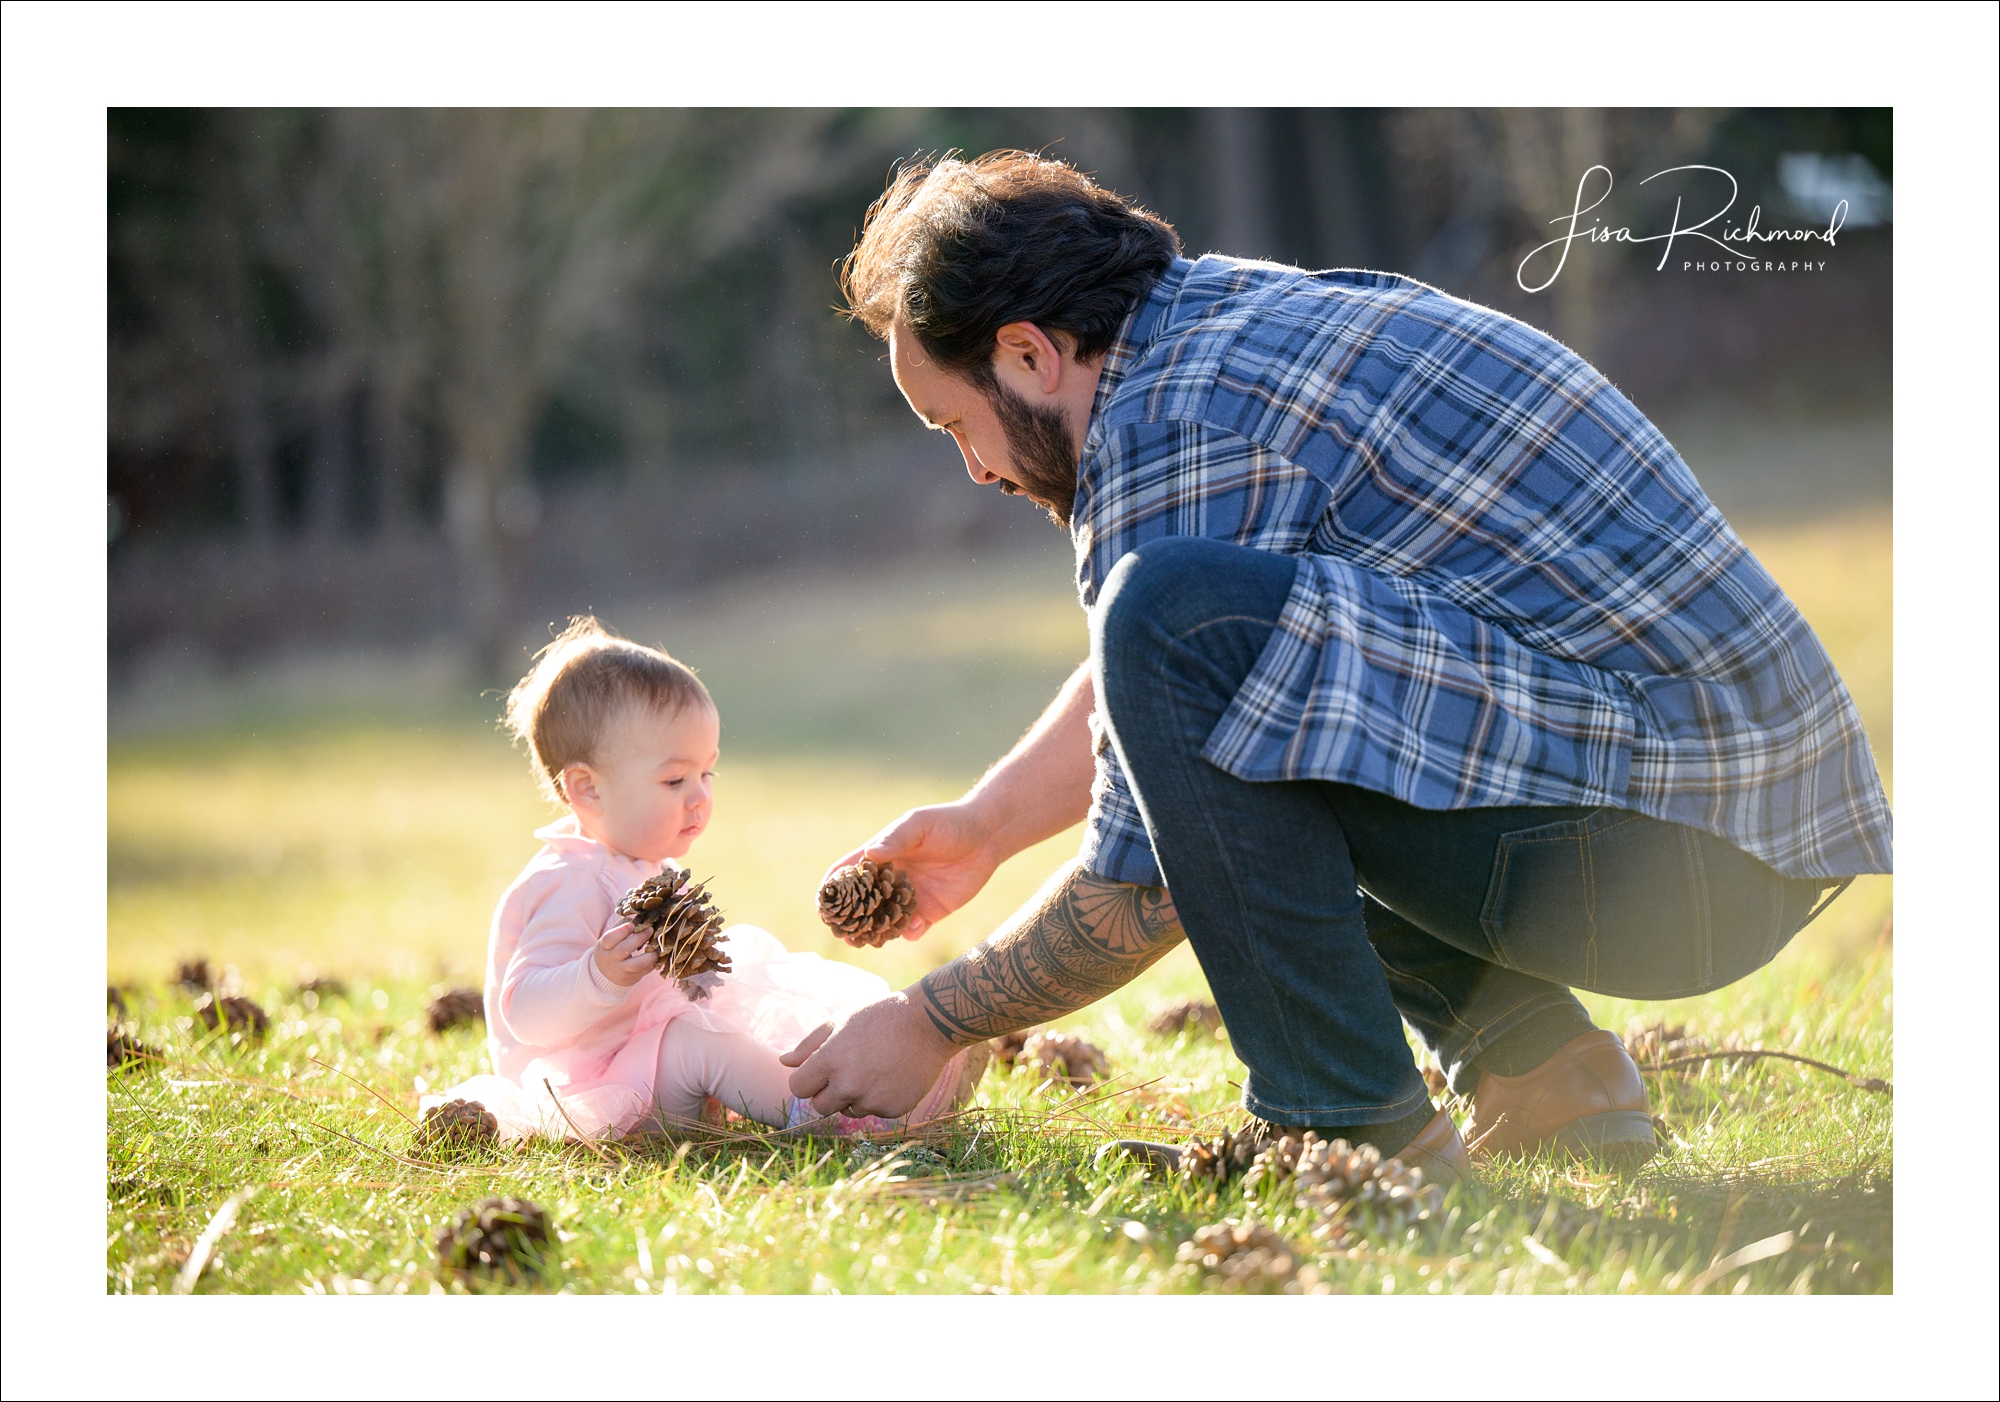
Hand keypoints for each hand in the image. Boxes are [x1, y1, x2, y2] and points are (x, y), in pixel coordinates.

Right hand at [592, 920, 657, 987]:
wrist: (606, 974)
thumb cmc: (611, 949)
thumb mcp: (610, 938)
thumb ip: (621, 926)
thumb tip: (637, 916)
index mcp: (604, 947)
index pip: (609, 938)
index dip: (622, 930)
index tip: (633, 924)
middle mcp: (611, 959)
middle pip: (624, 949)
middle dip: (640, 937)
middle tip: (650, 929)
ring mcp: (621, 970)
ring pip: (637, 964)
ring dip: (650, 955)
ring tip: (657, 947)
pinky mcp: (631, 978)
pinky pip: (644, 971)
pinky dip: (653, 962)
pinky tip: (656, 955)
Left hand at [780, 993, 955, 1117]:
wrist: (929, 1024)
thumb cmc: (880, 1017)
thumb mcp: (840, 1021)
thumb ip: (808, 1045)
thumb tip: (784, 1062)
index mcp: (830, 1061)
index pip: (798, 1088)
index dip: (806, 1079)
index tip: (818, 1071)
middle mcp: (848, 1085)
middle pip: (819, 1106)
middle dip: (826, 1092)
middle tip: (846, 1071)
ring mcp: (871, 1100)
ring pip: (848, 1111)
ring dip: (853, 1097)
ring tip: (873, 1069)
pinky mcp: (893, 1110)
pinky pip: (875, 1111)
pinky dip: (878, 1099)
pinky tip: (891, 1076)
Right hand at [824, 801, 1002, 940]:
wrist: (987, 836)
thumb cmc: (949, 822)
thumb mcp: (919, 825)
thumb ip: (896, 839)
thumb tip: (870, 854)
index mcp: (881, 857)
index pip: (848, 874)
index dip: (832, 889)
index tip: (823, 905)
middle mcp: (890, 879)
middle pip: (861, 904)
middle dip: (850, 920)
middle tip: (843, 933)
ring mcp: (909, 897)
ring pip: (883, 921)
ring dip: (874, 932)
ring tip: (867, 940)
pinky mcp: (931, 911)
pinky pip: (913, 928)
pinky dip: (908, 932)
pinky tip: (911, 929)